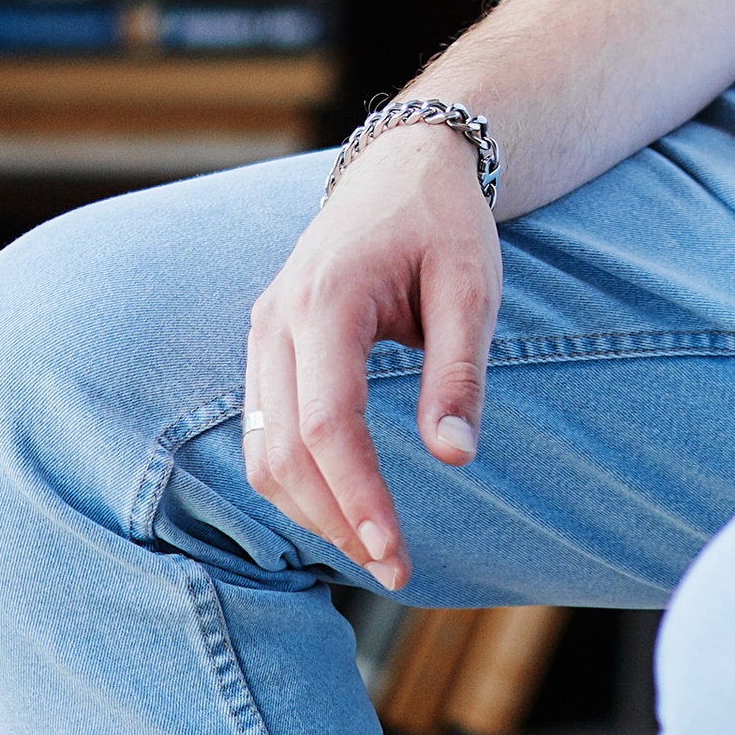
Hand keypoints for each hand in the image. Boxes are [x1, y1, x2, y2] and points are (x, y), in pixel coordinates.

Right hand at [243, 125, 500, 588]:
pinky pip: (262, 433)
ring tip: (377, 548)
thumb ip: (460, 370)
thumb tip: (454, 457)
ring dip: (312, 511)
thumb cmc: (443, 222)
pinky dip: (298, 481)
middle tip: (398, 569)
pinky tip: (346, 507)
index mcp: (327, 297)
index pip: (327, 423)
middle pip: (283, 451)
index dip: (357, 498)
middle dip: (336, 522)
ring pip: (262, 452)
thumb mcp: (473, 283)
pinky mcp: (266, 349)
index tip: (396, 555)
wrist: (402, 165)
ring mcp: (263, 334)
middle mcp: (278, 319)